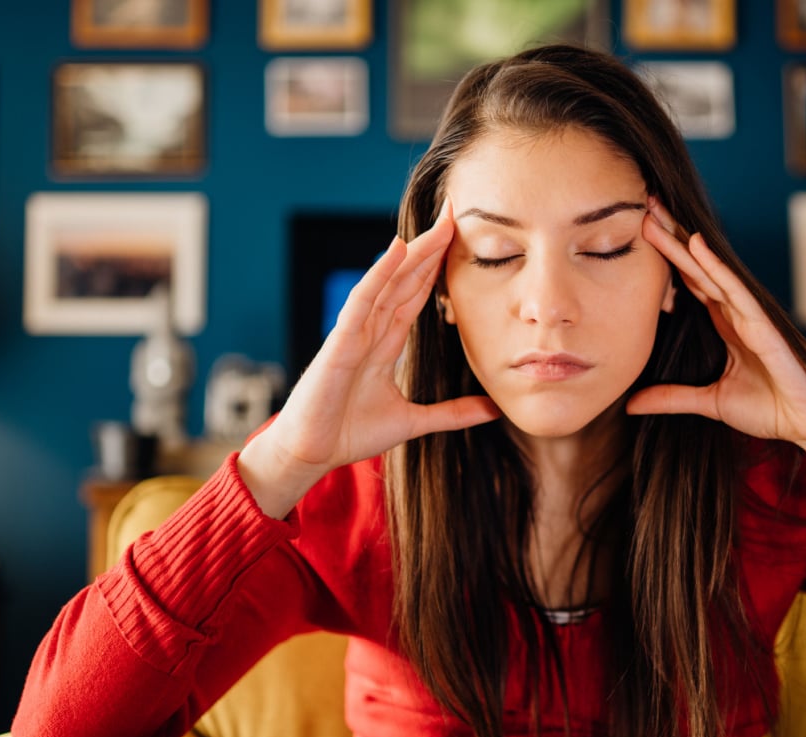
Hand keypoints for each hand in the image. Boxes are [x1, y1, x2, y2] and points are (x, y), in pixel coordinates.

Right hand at [238, 199, 500, 515]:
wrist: (311, 455)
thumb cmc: (349, 433)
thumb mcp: (414, 422)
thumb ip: (453, 414)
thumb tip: (495, 409)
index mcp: (385, 343)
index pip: (416, 295)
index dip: (438, 268)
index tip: (461, 241)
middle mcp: (370, 330)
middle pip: (406, 279)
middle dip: (431, 248)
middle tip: (455, 213)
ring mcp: (354, 332)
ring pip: (388, 282)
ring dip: (413, 252)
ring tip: (438, 223)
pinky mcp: (339, 342)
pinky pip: (362, 301)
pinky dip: (379, 274)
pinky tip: (396, 249)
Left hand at [629, 198, 805, 501]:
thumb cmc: (770, 409)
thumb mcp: (709, 402)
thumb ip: (671, 397)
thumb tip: (632, 404)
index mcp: (724, 324)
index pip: (689, 282)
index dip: (666, 258)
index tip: (639, 232)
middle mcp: (735, 311)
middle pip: (695, 266)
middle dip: (670, 237)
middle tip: (643, 204)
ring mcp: (749, 314)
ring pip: (709, 269)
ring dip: (682, 241)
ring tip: (656, 212)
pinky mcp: (762, 324)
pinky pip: (734, 289)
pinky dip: (715, 265)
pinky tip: (696, 243)